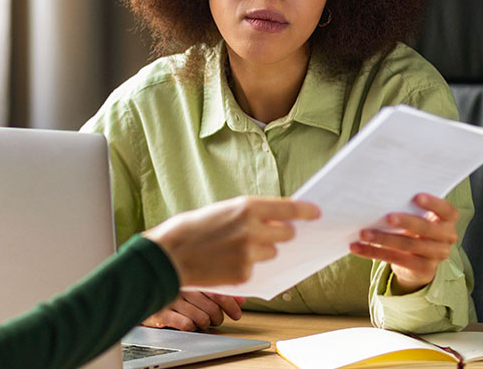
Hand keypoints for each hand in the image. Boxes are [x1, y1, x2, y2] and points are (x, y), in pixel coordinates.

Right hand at [142, 196, 319, 287]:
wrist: (167, 256)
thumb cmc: (188, 230)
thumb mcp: (220, 211)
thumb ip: (247, 215)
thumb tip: (272, 219)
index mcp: (246, 207)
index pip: (288, 207)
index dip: (305, 210)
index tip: (315, 212)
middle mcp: (252, 230)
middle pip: (286, 232)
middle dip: (281, 233)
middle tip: (269, 233)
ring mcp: (249, 254)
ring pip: (271, 252)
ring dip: (261, 251)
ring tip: (234, 248)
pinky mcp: (244, 275)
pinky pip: (255, 269)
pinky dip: (245, 267)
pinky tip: (225, 262)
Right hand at [142, 291, 245, 330]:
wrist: (137, 287)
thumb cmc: (170, 287)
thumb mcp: (194, 284)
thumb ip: (217, 289)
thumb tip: (240, 298)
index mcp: (192, 276)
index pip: (218, 291)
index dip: (230, 304)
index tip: (236, 313)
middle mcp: (183, 286)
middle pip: (213, 309)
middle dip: (217, 318)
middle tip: (214, 319)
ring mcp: (171, 299)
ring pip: (202, 319)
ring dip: (204, 324)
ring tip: (200, 321)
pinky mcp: (161, 312)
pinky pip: (185, 324)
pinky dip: (190, 327)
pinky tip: (187, 322)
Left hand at [348, 193, 458, 293]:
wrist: (419, 263)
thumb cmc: (415, 230)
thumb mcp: (419, 219)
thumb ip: (409, 209)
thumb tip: (380, 196)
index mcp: (447, 221)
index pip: (447, 210)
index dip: (433, 203)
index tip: (416, 197)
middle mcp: (446, 238)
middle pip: (426, 229)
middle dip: (406, 222)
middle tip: (388, 217)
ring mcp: (436, 256)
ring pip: (408, 245)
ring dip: (383, 238)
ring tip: (364, 233)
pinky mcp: (422, 269)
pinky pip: (395, 259)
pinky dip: (374, 252)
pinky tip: (358, 247)